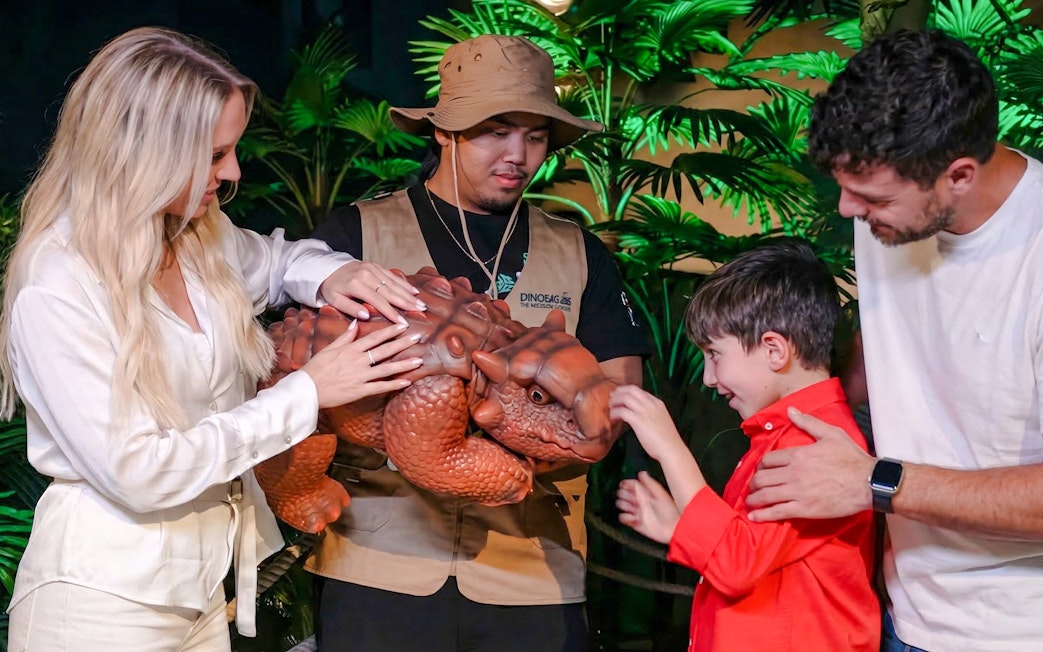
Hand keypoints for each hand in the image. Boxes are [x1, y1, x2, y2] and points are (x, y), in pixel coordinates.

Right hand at [301, 319, 423, 407]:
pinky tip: (407, 382)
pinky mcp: (360, 391)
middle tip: (418, 337)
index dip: (390, 331)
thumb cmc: (316, 368)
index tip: (403, 325)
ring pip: (386, 369)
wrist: (306, 390)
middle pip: (384, 351)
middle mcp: (358, 361)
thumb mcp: (329, 348)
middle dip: (402, 343)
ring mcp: (360, 376)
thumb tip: (356, 322)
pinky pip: (380, 387)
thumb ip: (345, 336)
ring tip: (419, 360)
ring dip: (404, 364)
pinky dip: (394, 385)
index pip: (374, 338)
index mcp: (351, 350)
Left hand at [319, 262, 425, 323]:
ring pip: (394, 283)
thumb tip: (366, 316)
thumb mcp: (334, 300)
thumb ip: (350, 308)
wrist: (328, 268)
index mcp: (356, 284)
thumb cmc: (332, 288)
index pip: (378, 301)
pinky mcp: (376, 265)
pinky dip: (404, 284)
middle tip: (420, 311)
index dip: (391, 312)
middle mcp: (366, 274)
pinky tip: (414, 291)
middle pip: (390, 291)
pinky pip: (392, 276)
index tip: (402, 322)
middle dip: (406, 302)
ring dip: (409, 294)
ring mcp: (372, 268)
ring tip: (421, 303)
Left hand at [609, 385, 683, 461]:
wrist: (671, 448)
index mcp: (658, 403)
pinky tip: (613, 418)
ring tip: (611, 407)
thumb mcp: (661, 420)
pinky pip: (621, 411)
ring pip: (625, 397)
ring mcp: (644, 411)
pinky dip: (614, 413)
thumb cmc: (667, 439)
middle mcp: (651, 404)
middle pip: (631, 389)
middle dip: (619, 391)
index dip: (627, 391)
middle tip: (612, 397)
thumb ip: (652, 414)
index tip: (620, 395)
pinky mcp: (638, 420)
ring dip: (615, 401)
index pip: (640, 391)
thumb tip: (640, 415)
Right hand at [617, 471, 679, 543]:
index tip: (624, 484)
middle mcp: (641, 502)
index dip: (627, 483)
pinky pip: (623, 518)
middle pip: (624, 494)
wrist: (672, 529)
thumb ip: (650, 484)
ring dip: (623, 505)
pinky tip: (632, 518)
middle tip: (627, 496)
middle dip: (623, 494)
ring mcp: (637, 512)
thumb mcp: (660, 495)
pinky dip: (625, 517)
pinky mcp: (635, 523)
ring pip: (622, 504)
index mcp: (646, 493)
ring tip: (631, 507)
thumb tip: (641, 473)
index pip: (632, 485)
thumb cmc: (671, 512)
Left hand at [746, 407, 875, 521]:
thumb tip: (791, 410)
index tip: (761, 470)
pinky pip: (777, 512)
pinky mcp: (804, 509)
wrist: (869, 483)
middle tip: (752, 487)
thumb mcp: (831, 434)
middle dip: (753, 483)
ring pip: (765, 495)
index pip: (768, 460)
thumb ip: (808, 422)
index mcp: (798, 454)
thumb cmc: (852, 458)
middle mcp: (793, 473)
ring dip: (753, 499)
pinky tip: (754, 516)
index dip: (761, 465)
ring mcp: (797, 492)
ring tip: (750, 502)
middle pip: (762, 477)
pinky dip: (762, 514)